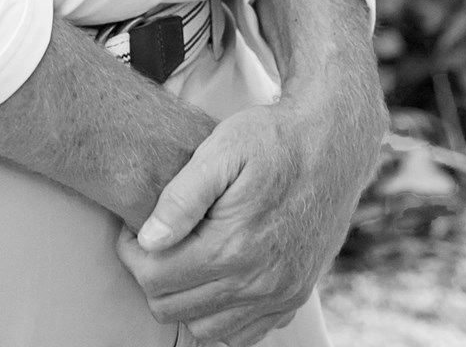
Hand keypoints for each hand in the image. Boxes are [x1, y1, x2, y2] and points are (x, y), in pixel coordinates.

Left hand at [116, 98, 331, 343]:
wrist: (334, 143)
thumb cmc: (274, 139)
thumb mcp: (223, 148)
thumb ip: (181, 197)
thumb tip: (148, 239)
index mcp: (235, 246)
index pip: (156, 277)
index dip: (132, 253)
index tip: (135, 229)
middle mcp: (260, 282)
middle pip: (173, 308)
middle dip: (152, 275)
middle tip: (157, 239)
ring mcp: (280, 296)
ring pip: (204, 330)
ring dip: (183, 298)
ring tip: (184, 255)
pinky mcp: (294, 299)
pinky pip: (241, 334)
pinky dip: (219, 314)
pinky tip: (215, 275)